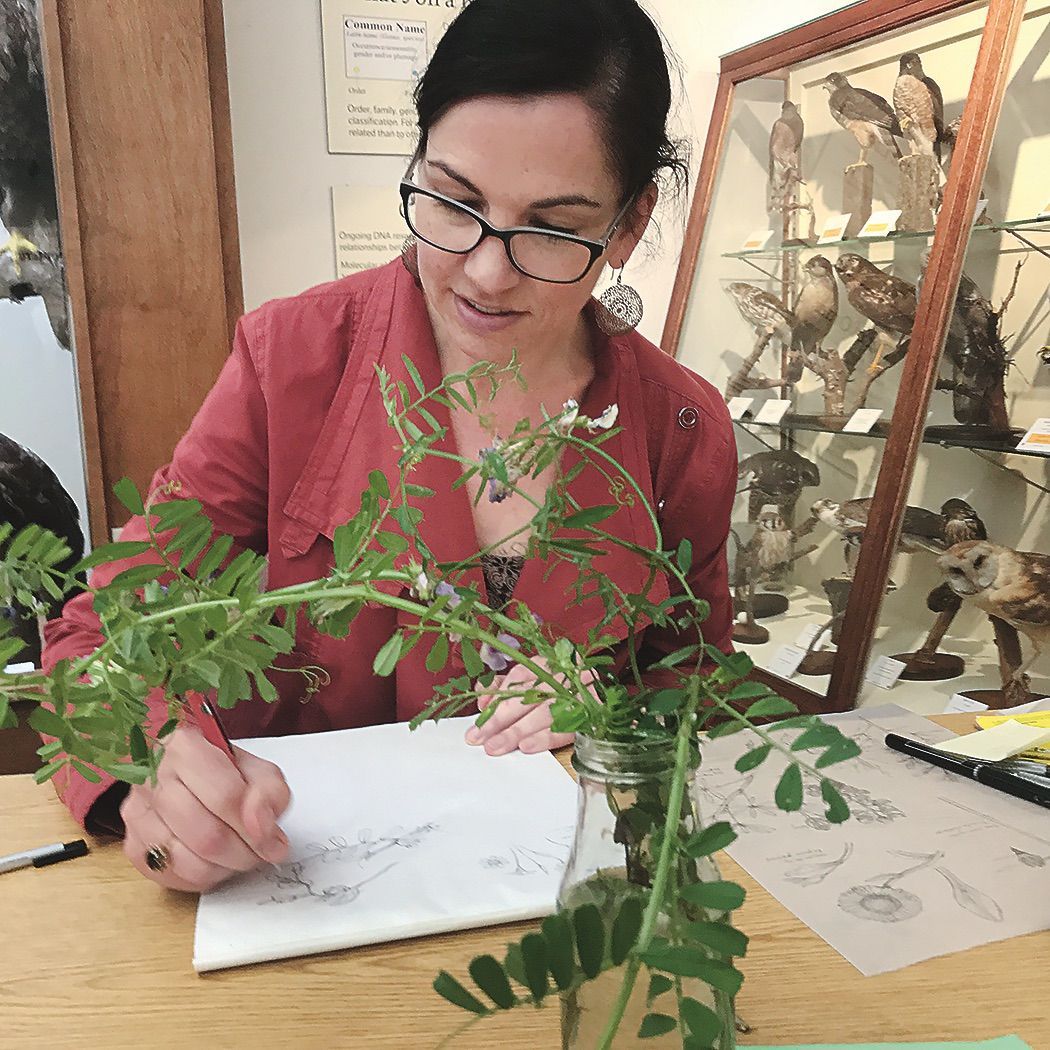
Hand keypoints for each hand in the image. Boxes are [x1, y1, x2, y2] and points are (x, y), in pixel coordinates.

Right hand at [120, 725, 291, 892]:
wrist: (184, 772)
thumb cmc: (221, 770)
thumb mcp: (257, 770)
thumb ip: (269, 793)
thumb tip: (261, 826)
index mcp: (184, 747)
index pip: (225, 797)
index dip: (256, 828)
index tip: (274, 841)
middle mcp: (152, 778)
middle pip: (207, 836)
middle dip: (243, 854)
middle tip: (260, 853)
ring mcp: (137, 813)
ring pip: (187, 862)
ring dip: (224, 868)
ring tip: (239, 856)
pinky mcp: (132, 843)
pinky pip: (169, 876)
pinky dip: (200, 878)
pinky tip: (214, 862)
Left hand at [465, 659, 588, 755]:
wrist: (608, 702)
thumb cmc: (561, 695)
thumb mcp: (533, 685)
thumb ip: (505, 689)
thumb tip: (482, 702)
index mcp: (550, 664)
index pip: (520, 676)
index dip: (498, 695)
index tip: (479, 715)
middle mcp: (565, 675)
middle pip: (529, 695)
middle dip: (501, 719)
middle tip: (481, 738)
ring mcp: (581, 695)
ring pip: (545, 712)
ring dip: (518, 731)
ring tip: (497, 746)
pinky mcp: (593, 716)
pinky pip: (567, 728)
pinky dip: (545, 738)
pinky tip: (527, 746)